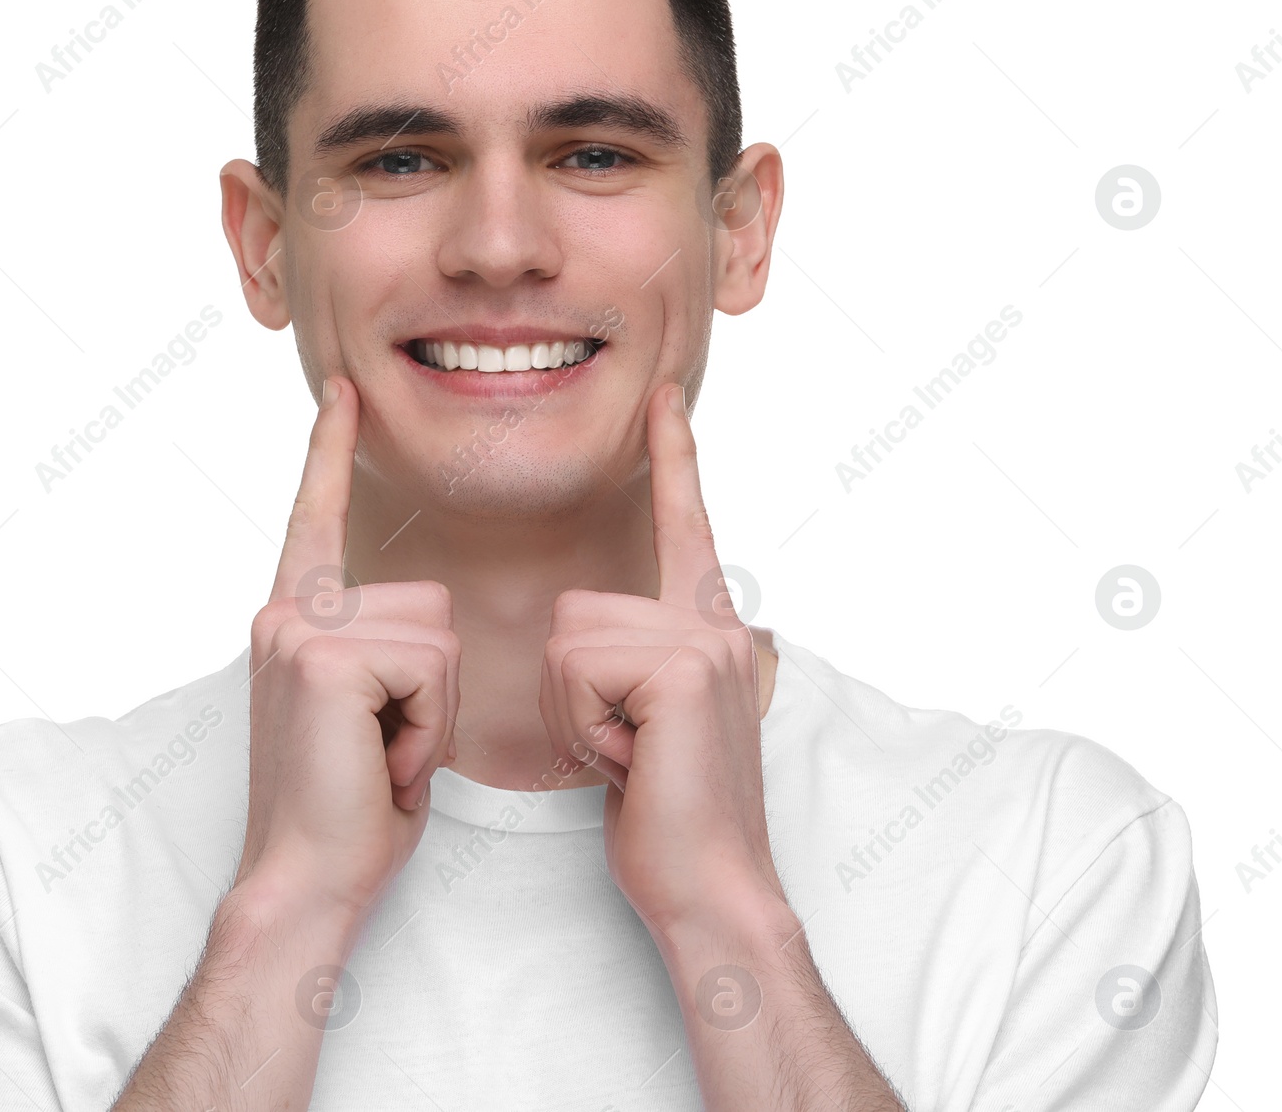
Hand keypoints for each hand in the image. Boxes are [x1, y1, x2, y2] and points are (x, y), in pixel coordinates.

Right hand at [234, 376, 460, 920]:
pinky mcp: (325, 656)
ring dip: (433, 708)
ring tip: (381, 754)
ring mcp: (300, 631)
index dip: (331, 454)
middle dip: (434, 682)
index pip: (318, 519)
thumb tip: (417, 628)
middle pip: (427, 600)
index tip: (343, 393)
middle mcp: (287, 614)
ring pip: (438, 631)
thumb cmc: (348, 807)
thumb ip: (373, 652)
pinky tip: (381, 761)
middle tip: (385, 744)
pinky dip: (426, 725)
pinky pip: (432, 664)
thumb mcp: (363, 712)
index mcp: (294, 621)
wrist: (306, 879)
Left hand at [539, 382, 783, 941]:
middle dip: (571, 692)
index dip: (673, 456)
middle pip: (575, 610)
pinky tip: (632, 762)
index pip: (685, 522)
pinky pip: (576, 667)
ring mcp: (704, 641)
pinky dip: (584, 727)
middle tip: (624, 747)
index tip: (664, 395)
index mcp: (706, 627)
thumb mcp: (652, 724)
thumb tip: (618, 647)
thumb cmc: (668, 814)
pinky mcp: (683, 667)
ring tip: (629, 754)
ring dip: (575, 712)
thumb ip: (646, 666)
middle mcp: (713, 622)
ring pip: (568, 636)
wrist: (711, 886)